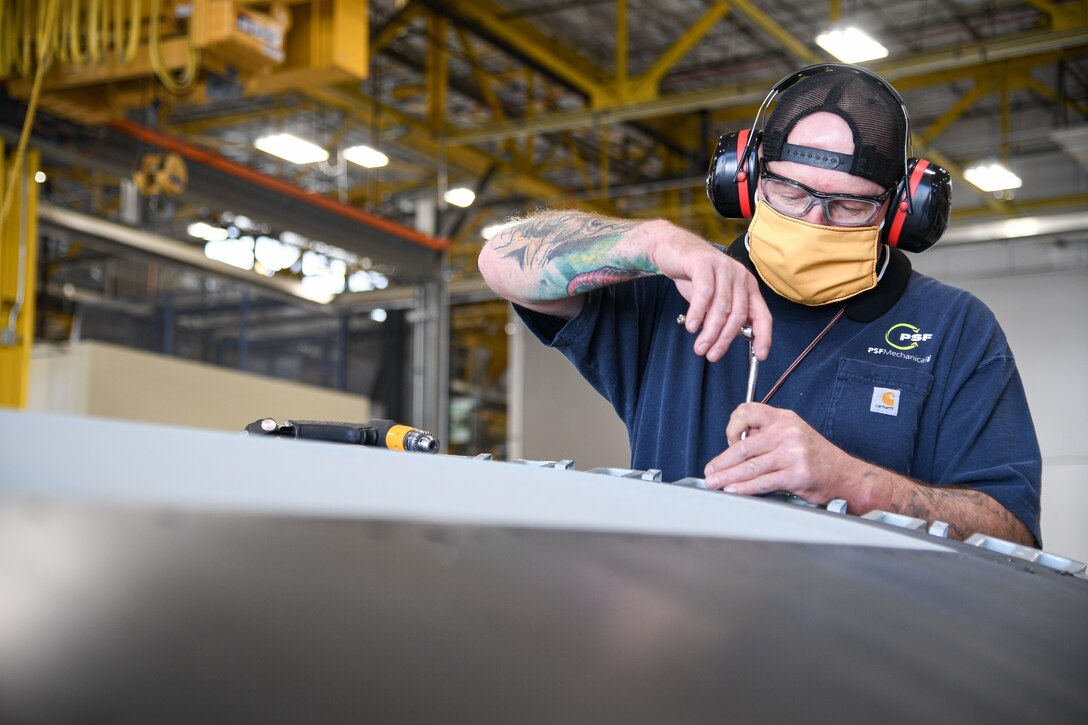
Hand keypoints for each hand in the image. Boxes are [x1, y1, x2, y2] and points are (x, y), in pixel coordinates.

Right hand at [648, 221, 771, 362]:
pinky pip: (704, 293)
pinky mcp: (704, 263)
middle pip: (738, 314)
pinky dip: (698, 312)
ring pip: (721, 307)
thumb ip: (722, 316)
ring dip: (710, 331)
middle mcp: (740, 276)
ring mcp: (723, 268)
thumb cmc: (695, 276)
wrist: (673, 248)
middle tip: (712, 355)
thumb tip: (724, 341)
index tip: (761, 356)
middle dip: (725, 339)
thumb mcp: (713, 299)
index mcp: (747, 287)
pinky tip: (692, 327)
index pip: (762, 315)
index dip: (764, 336)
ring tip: (700, 347)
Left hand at [702, 404, 856, 503]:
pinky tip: (734, 490)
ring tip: (715, 483)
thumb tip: (735, 447)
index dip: (732, 426)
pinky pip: (763, 482)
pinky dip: (744, 488)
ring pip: (750, 466)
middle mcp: (787, 432)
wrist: (845, 475)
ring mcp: (792, 453)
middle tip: (710, 471)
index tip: (727, 441)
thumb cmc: (816, 457)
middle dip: (722, 461)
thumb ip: (766, 436)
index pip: (747, 411)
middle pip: (744, 446)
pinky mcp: (796, 474)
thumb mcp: (792, 434)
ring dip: (727, 477)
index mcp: (783, 418)